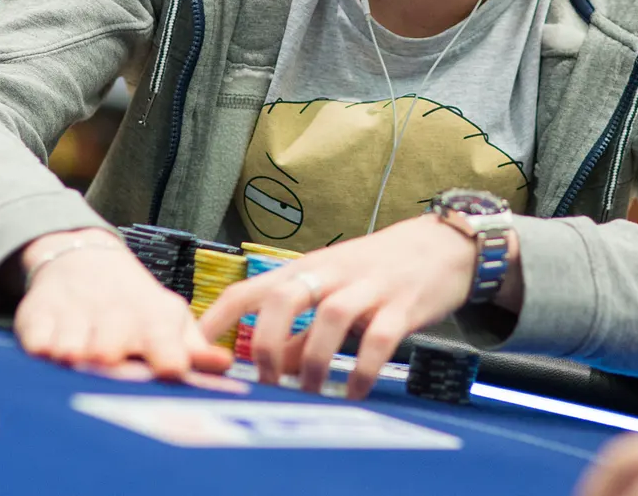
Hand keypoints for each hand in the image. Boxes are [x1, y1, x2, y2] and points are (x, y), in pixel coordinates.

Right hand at [14, 229, 230, 379]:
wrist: (84, 260)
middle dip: (109, 368)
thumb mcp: (169, 319)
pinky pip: (36, 345)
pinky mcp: (36, 316)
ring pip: (71, 352)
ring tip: (80, 361)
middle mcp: (115, 316)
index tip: (169, 371)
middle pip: (109, 354)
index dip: (168, 360)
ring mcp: (74, 315)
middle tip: (110, 372)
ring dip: (74, 364)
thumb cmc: (135, 305)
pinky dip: (41, 353)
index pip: (165, 344)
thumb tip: (224, 365)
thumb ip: (193, 348)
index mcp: (155, 320)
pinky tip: (51, 348)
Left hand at [198, 215, 479, 398]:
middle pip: (283, 297)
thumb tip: (268, 367)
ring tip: (309, 392)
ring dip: (313, 361)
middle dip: (264, 342)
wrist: (443, 245)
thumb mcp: (332, 291)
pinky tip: (353, 391)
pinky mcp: (402, 305)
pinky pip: (378, 338)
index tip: (194, 348)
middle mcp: (332, 273)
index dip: (217, 319)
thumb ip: (299, 331)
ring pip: (330, 317)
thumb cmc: (378, 271)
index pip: (250, 289)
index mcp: (307, 269)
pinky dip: (362, 369)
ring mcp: (368, 287)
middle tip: (262, 381)